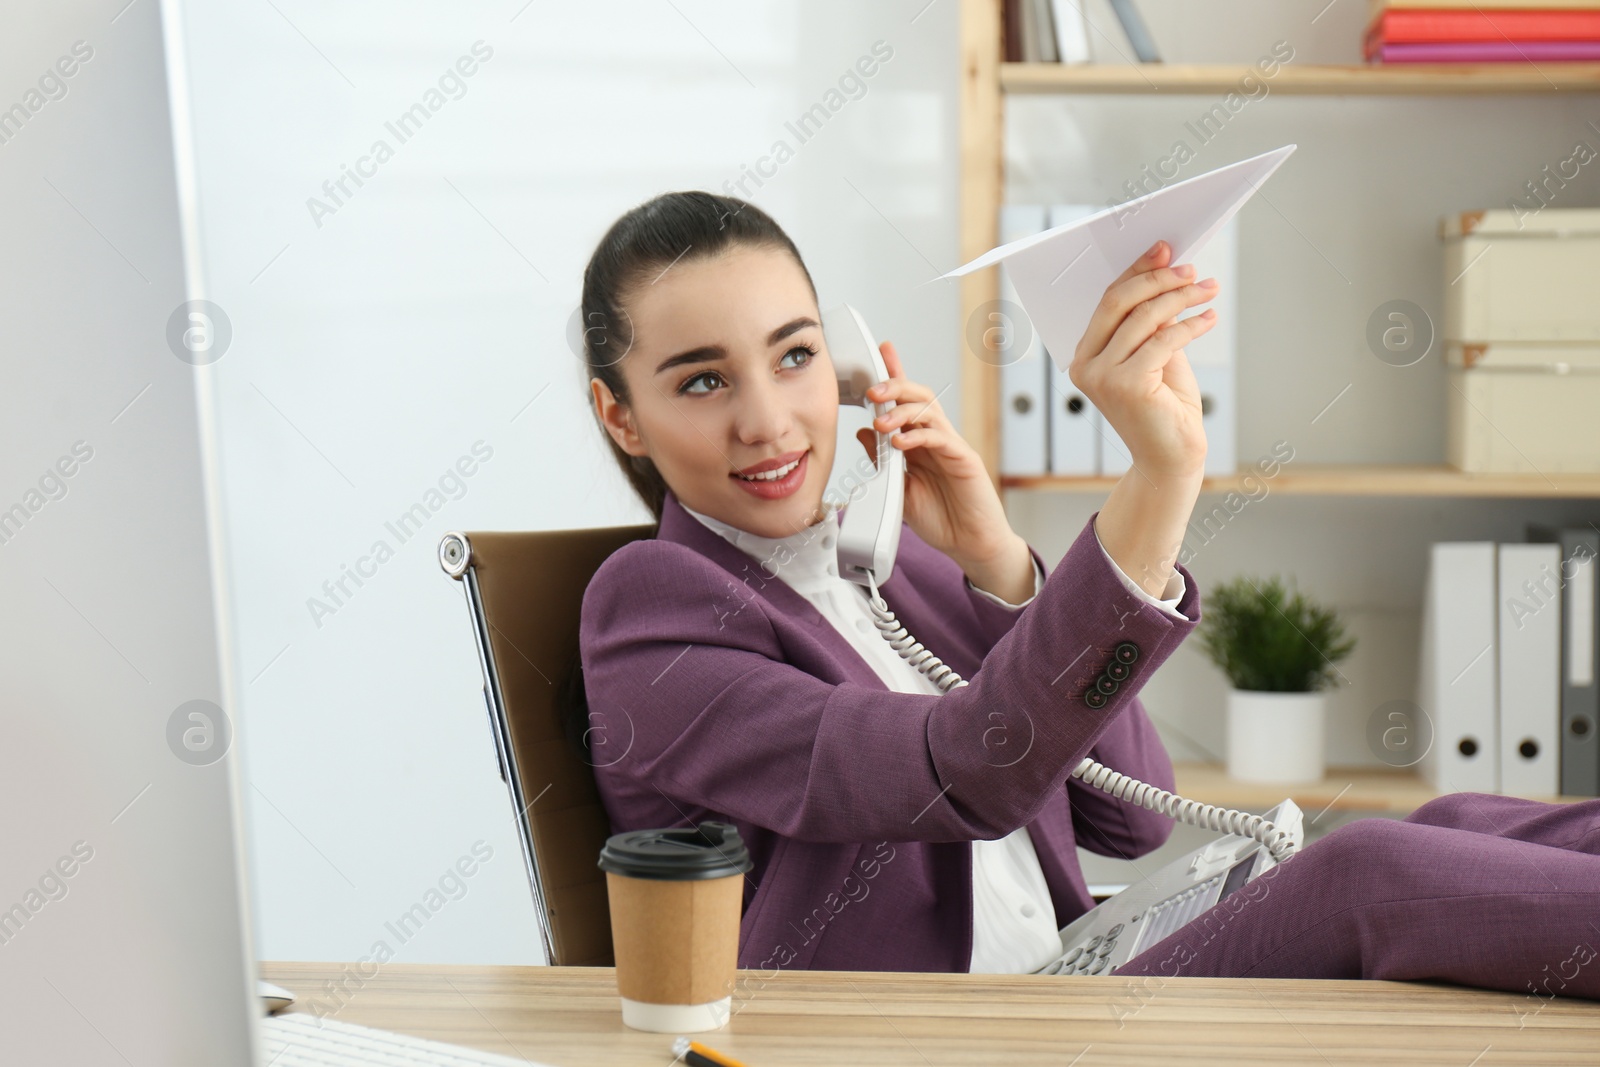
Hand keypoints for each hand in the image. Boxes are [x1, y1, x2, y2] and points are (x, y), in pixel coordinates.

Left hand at [851, 341, 1025, 582]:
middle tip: (871, 391)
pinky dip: (919, 436)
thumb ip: (883, 460)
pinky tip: (901, 442)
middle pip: (918, 397)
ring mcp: (951, 447)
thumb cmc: (941, 518)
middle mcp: (936, 439)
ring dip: (901, 412)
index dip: (895, 374)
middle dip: (894, 386)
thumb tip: (864, 432)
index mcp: (920, 443)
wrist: (969, 544)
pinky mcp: (964, 459)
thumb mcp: (899, 487)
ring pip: (929, 412)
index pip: (906, 401)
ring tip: (881, 421)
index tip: (881, 352)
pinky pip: (940, 438)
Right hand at [1069, 240, 1214, 480]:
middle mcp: (1086, 366)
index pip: (1107, 302)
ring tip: (1208, 289)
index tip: (1164, 250)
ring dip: (1182, 297)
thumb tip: (1167, 275)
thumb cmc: (1164, 409)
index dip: (1136, 272)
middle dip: (1158, 279)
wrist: (1170, 459)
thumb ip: (1152, 323)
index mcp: (1084, 357)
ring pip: (1144, 318)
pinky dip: (1191, 325)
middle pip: (1119, 303)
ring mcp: (1102, 377)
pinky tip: (1209, 318)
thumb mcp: (1156, 358)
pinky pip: (1163, 340)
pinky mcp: (1127, 386)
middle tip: (1190, 269)